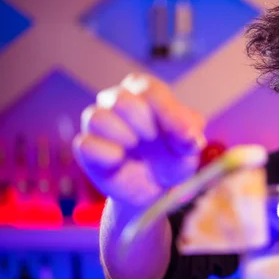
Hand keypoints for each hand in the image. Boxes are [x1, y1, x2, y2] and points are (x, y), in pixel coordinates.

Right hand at [73, 74, 205, 206]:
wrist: (152, 188)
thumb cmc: (171, 159)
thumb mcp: (188, 149)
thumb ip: (191, 137)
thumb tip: (192, 137)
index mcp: (144, 90)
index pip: (151, 90)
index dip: (169, 113)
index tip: (186, 136)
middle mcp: (117, 99)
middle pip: (122, 101)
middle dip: (145, 126)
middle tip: (153, 141)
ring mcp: (98, 120)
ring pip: (98, 118)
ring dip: (124, 139)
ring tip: (135, 149)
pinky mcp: (86, 146)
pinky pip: (87, 144)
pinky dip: (108, 156)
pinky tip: (121, 161)